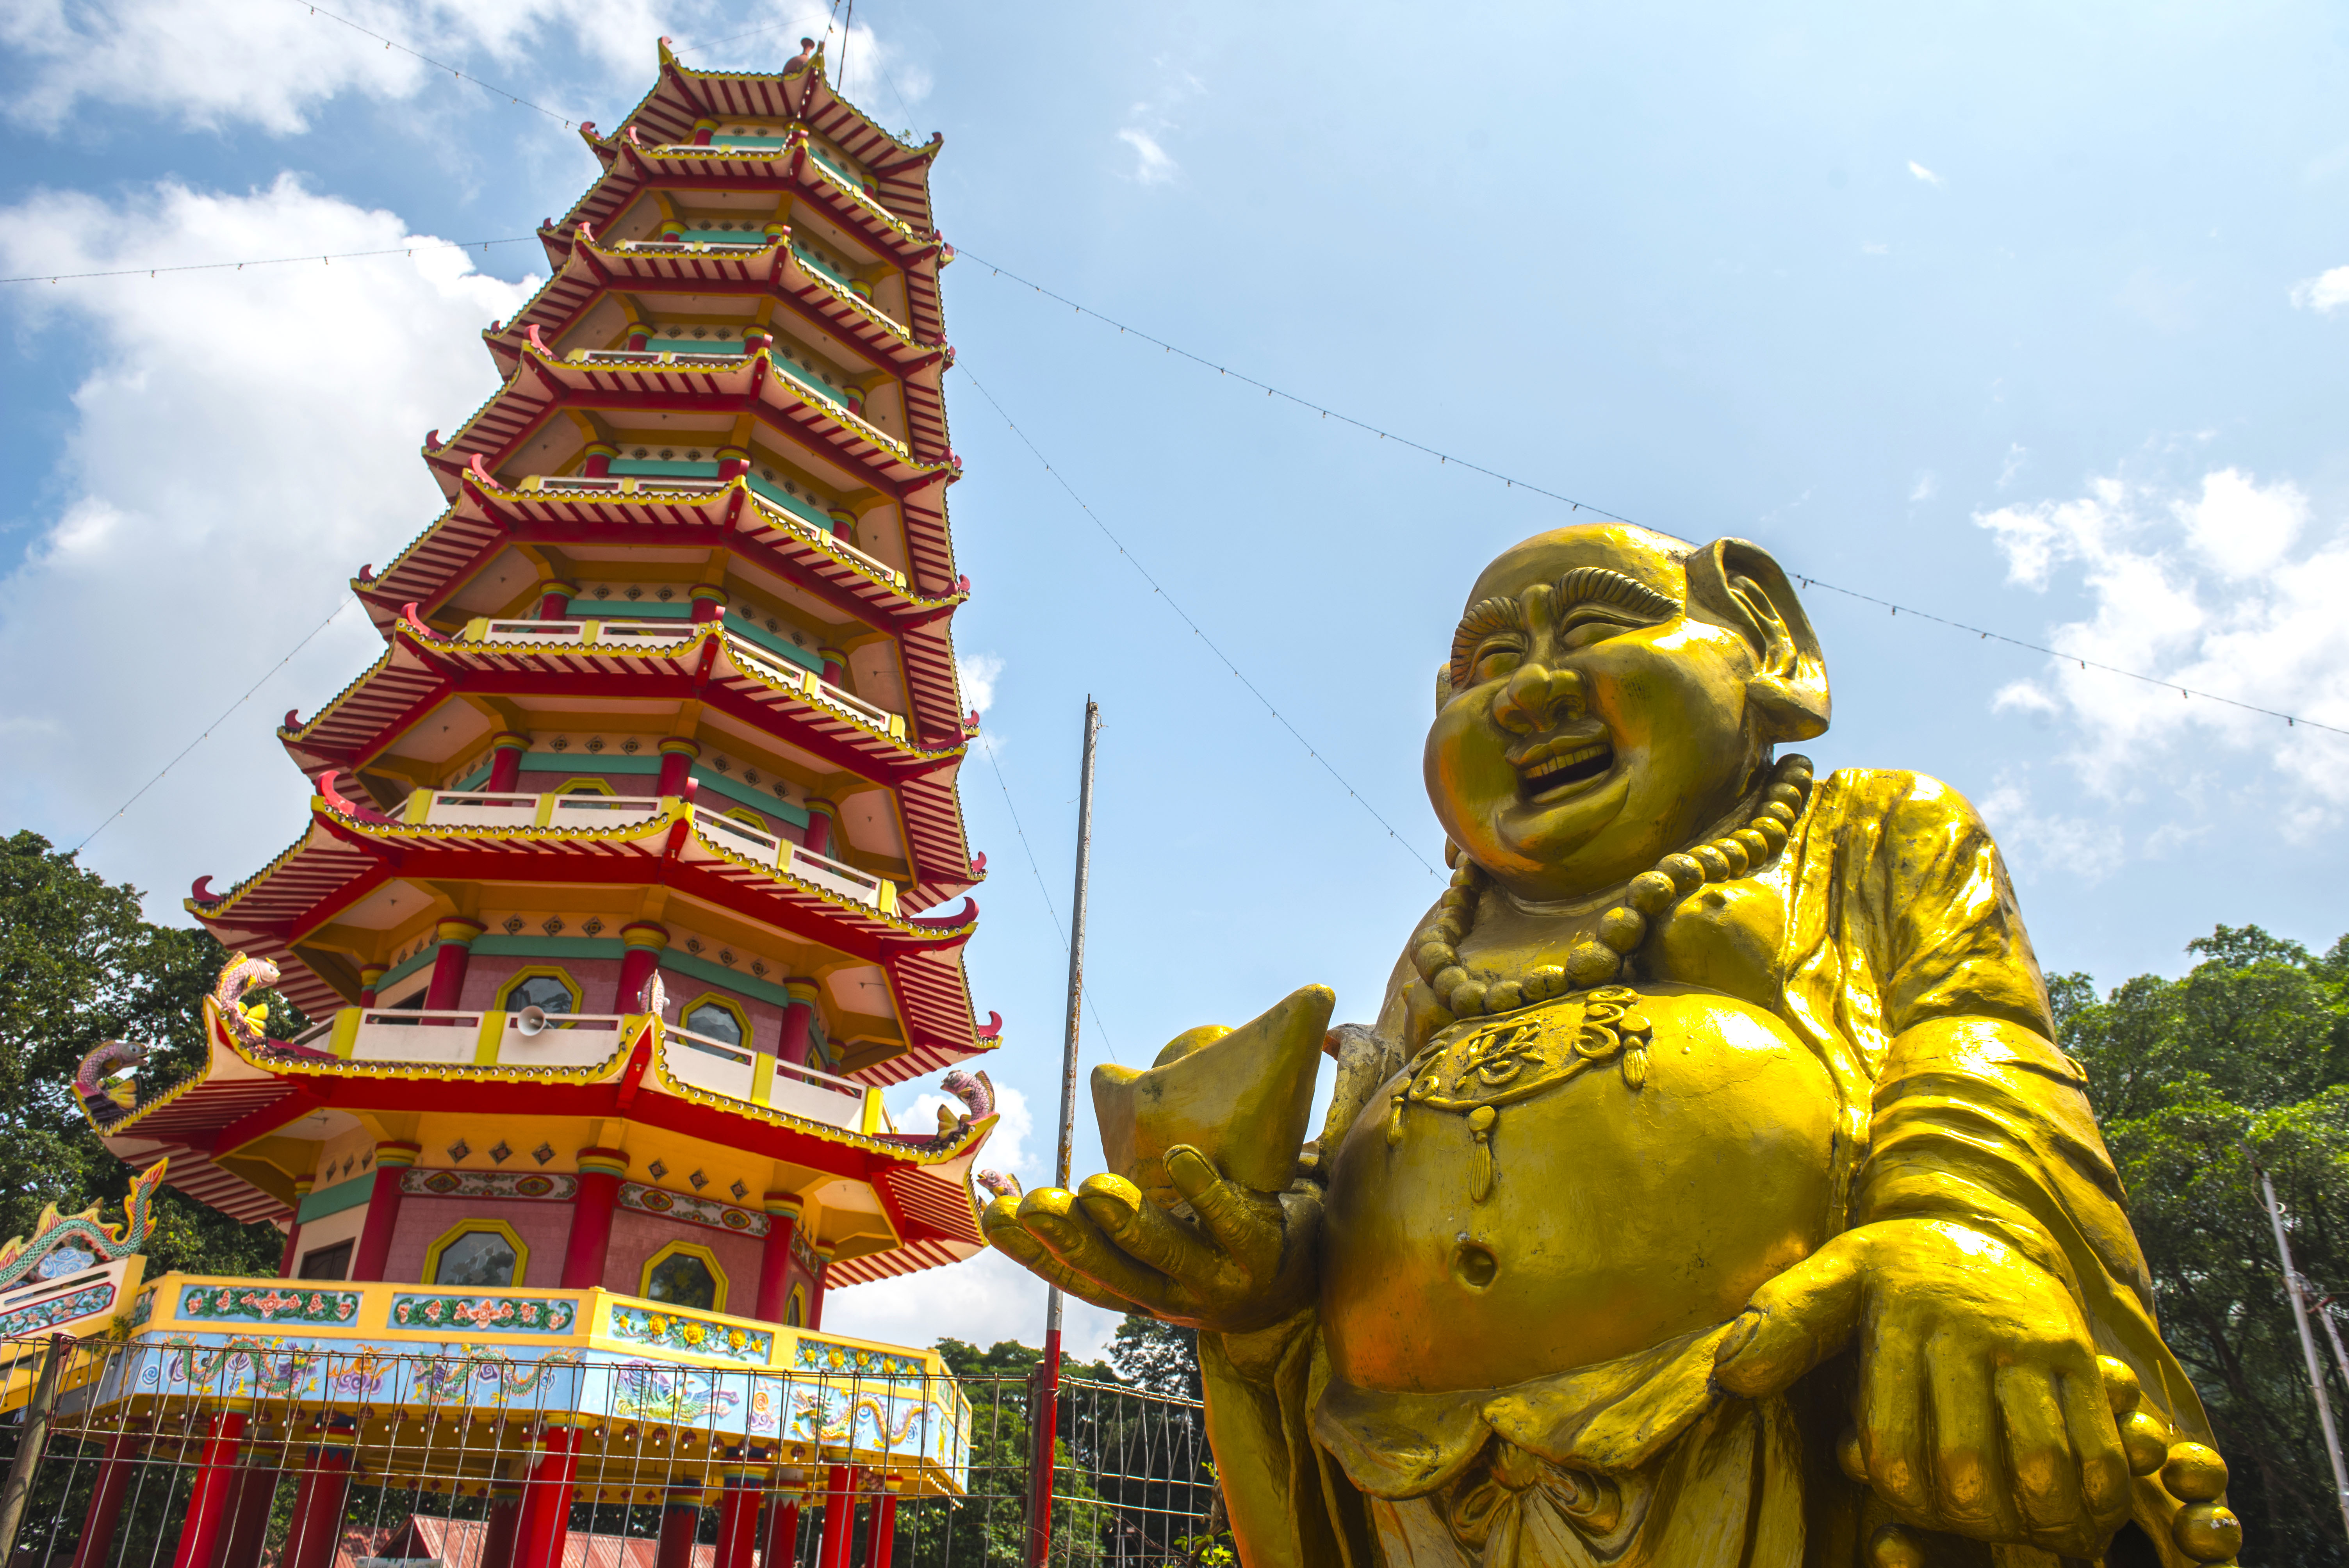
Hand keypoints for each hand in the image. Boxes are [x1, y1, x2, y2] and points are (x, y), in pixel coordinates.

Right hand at [982, 1144, 1319, 1333]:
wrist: (1312, 1267)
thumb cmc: (1223, 1234)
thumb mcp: (1169, 1222)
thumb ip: (1130, 1182)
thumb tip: (1103, 1080)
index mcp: (1137, 1282)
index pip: (1077, 1275)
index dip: (1034, 1253)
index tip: (995, 1217)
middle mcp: (1171, 1294)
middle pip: (1113, 1275)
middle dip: (1071, 1240)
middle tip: (1035, 1204)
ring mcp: (1219, 1280)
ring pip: (1168, 1259)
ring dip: (1130, 1225)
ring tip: (1097, 1186)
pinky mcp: (1265, 1255)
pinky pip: (1234, 1223)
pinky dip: (1208, 1195)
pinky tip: (1183, 1159)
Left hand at [1712, 1218, 2129, 1556]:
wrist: (1978, 1222)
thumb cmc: (1890, 1272)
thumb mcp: (1824, 1280)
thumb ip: (1779, 1325)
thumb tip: (1730, 1375)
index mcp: (1896, 1320)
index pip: (1892, 1448)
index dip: (1896, 1494)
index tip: (1899, 1495)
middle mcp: (1966, 1331)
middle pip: (1967, 1469)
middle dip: (1962, 1518)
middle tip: (1964, 1521)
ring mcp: (2030, 1343)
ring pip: (2041, 1466)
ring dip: (2033, 1519)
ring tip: (2025, 1531)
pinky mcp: (2078, 1352)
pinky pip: (2098, 1443)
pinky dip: (2095, 1495)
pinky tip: (2079, 1516)